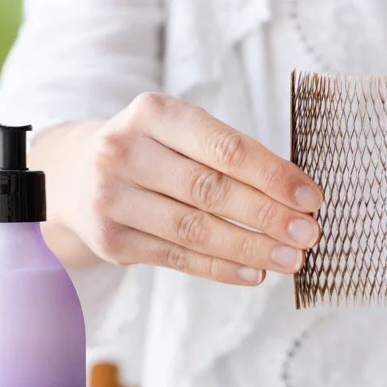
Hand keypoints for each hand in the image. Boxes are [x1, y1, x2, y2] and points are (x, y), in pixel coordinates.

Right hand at [70, 92, 322, 284]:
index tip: (311, 198)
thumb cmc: (151, 150)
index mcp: (152, 113)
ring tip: (291, 260)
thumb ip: (231, 154)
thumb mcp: (181, 131)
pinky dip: (221, 269)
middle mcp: (124, 152)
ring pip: (196, 230)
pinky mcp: (112, 240)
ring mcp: (113, 199)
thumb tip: (297, 194)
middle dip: (269, 216)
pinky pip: (178, 258)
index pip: (225, 148)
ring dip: (251, 248)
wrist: (75, 175)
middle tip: (308, 234)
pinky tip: (254, 273)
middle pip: (212, 191)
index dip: (273, 176)